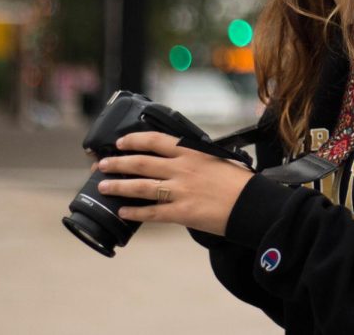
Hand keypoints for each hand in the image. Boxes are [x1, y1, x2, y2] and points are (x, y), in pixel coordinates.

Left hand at [96, 131, 253, 235]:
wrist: (252, 204)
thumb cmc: (241, 182)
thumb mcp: (218, 160)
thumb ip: (197, 158)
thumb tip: (181, 159)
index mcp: (191, 153)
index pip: (155, 141)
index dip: (133, 140)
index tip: (120, 142)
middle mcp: (182, 170)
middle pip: (140, 163)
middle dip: (117, 163)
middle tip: (102, 165)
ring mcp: (179, 191)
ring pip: (140, 187)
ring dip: (119, 186)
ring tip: (104, 186)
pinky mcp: (181, 213)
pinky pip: (151, 212)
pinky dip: (135, 212)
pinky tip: (124, 211)